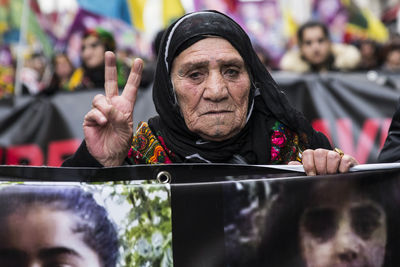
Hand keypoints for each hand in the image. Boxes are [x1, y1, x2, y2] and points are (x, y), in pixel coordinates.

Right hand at [83, 51, 142, 165]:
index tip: (138, 61)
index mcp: (125, 107)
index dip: (134, 74)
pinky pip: (93, 111)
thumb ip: (119, 117)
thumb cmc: (120, 143)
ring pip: (98, 98)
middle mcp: (112, 106)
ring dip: (104, 108)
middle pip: (110, 83)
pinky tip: (102, 124)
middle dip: (110, 67)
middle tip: (110, 53)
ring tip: (106, 120)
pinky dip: (98, 117)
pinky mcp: (90, 118)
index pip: (130, 87)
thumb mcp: (126, 130)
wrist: (108, 156)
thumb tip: (108, 107)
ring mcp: (100, 111)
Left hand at [288, 148, 358, 175]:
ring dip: (331, 168)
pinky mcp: (349, 159)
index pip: (307, 153)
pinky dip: (343, 167)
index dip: (308, 164)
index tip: (311, 174)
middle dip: (320, 167)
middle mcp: (324, 154)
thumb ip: (301, 170)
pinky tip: (342, 173)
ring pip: (332, 155)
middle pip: (319, 152)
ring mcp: (337, 155)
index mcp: (314, 157)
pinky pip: (345, 159)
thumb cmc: (323, 181)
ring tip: (332, 176)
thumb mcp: (311, 176)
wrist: (342, 188)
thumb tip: (290, 164)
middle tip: (322, 176)